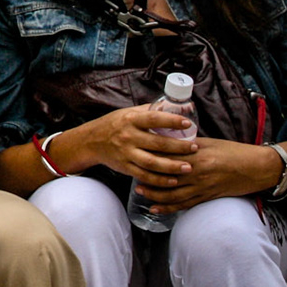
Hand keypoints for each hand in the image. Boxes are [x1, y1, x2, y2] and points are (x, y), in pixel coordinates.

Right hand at [79, 106, 199, 184]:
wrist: (91, 141)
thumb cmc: (115, 124)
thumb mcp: (129, 113)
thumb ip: (150, 111)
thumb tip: (177, 106)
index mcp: (131, 120)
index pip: (153, 119)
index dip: (171, 121)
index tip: (188, 123)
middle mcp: (128, 136)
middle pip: (157, 143)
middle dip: (178, 147)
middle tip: (195, 148)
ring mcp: (126, 153)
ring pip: (152, 163)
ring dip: (172, 167)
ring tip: (188, 167)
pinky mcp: (125, 167)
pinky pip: (144, 176)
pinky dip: (160, 180)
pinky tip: (173, 180)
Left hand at [135, 138, 282, 212]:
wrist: (257, 168)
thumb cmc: (235, 152)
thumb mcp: (211, 143)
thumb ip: (190, 144)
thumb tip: (171, 140)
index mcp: (197, 154)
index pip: (168, 154)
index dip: (151, 154)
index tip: (137, 152)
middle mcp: (197, 171)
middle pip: (166, 175)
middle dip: (147, 175)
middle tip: (131, 172)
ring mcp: (202, 186)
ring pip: (172, 193)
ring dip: (154, 193)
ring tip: (140, 190)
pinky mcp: (207, 197)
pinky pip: (185, 205)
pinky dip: (169, 208)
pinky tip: (156, 208)